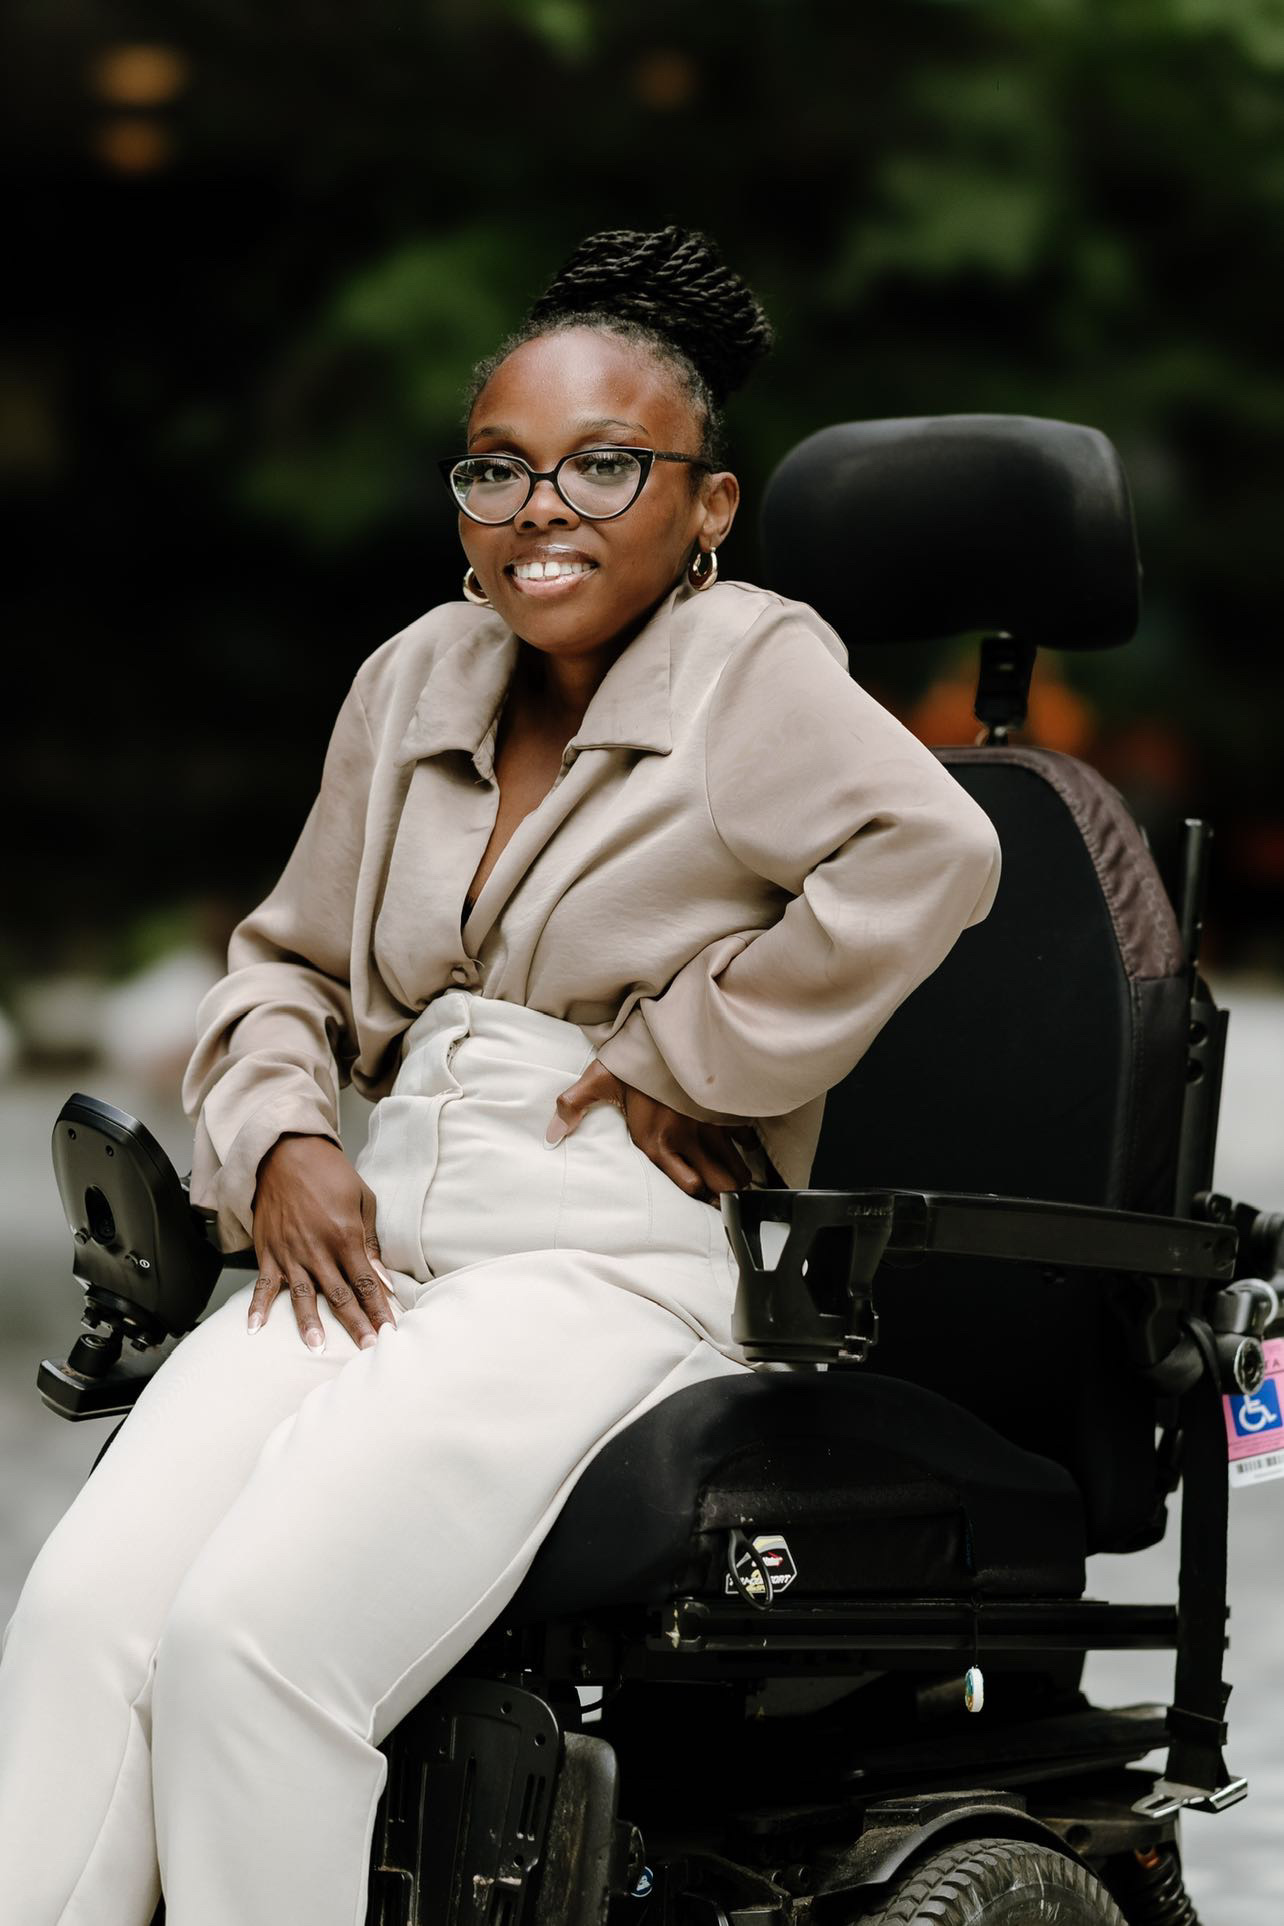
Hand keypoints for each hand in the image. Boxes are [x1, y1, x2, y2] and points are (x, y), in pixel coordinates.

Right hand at [247, 1134, 397, 1353]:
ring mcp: (290, 1253)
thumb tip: (382, 1277)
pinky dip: (257, 1307)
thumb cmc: (328, 1174)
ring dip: (310, 1324)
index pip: (365, 1282)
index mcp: (344, 1235)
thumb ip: (370, 1241)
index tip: (389, 1330)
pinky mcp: (268, 1251)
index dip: (378, 1309)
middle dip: (355, 1324)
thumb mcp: (362, 1199)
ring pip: (301, 1296)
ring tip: (316, 1348)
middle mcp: (317, 1249)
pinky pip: (262, 1285)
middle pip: (339, 1295)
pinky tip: (255, 1329)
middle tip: (368, 1350)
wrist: (285, 1153)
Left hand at [546, 1060, 757, 1205]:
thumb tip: (550, 1135)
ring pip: (738, 1167)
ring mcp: (710, 1126)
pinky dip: (745, 1146)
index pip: (689, 1187)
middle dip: (726, 1195)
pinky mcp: (725, 1110)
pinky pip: (745, 1139)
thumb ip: (573, 1107)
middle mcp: (687, 1140)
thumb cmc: (634, 1058)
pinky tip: (740, 1146)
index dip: (698, 1197)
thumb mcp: (598, 1079)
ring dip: (738, 1177)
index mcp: (657, 1142)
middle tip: (724, 1199)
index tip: (700, 1197)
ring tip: (735, 1183)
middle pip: (722, 1184)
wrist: (672, 1031)